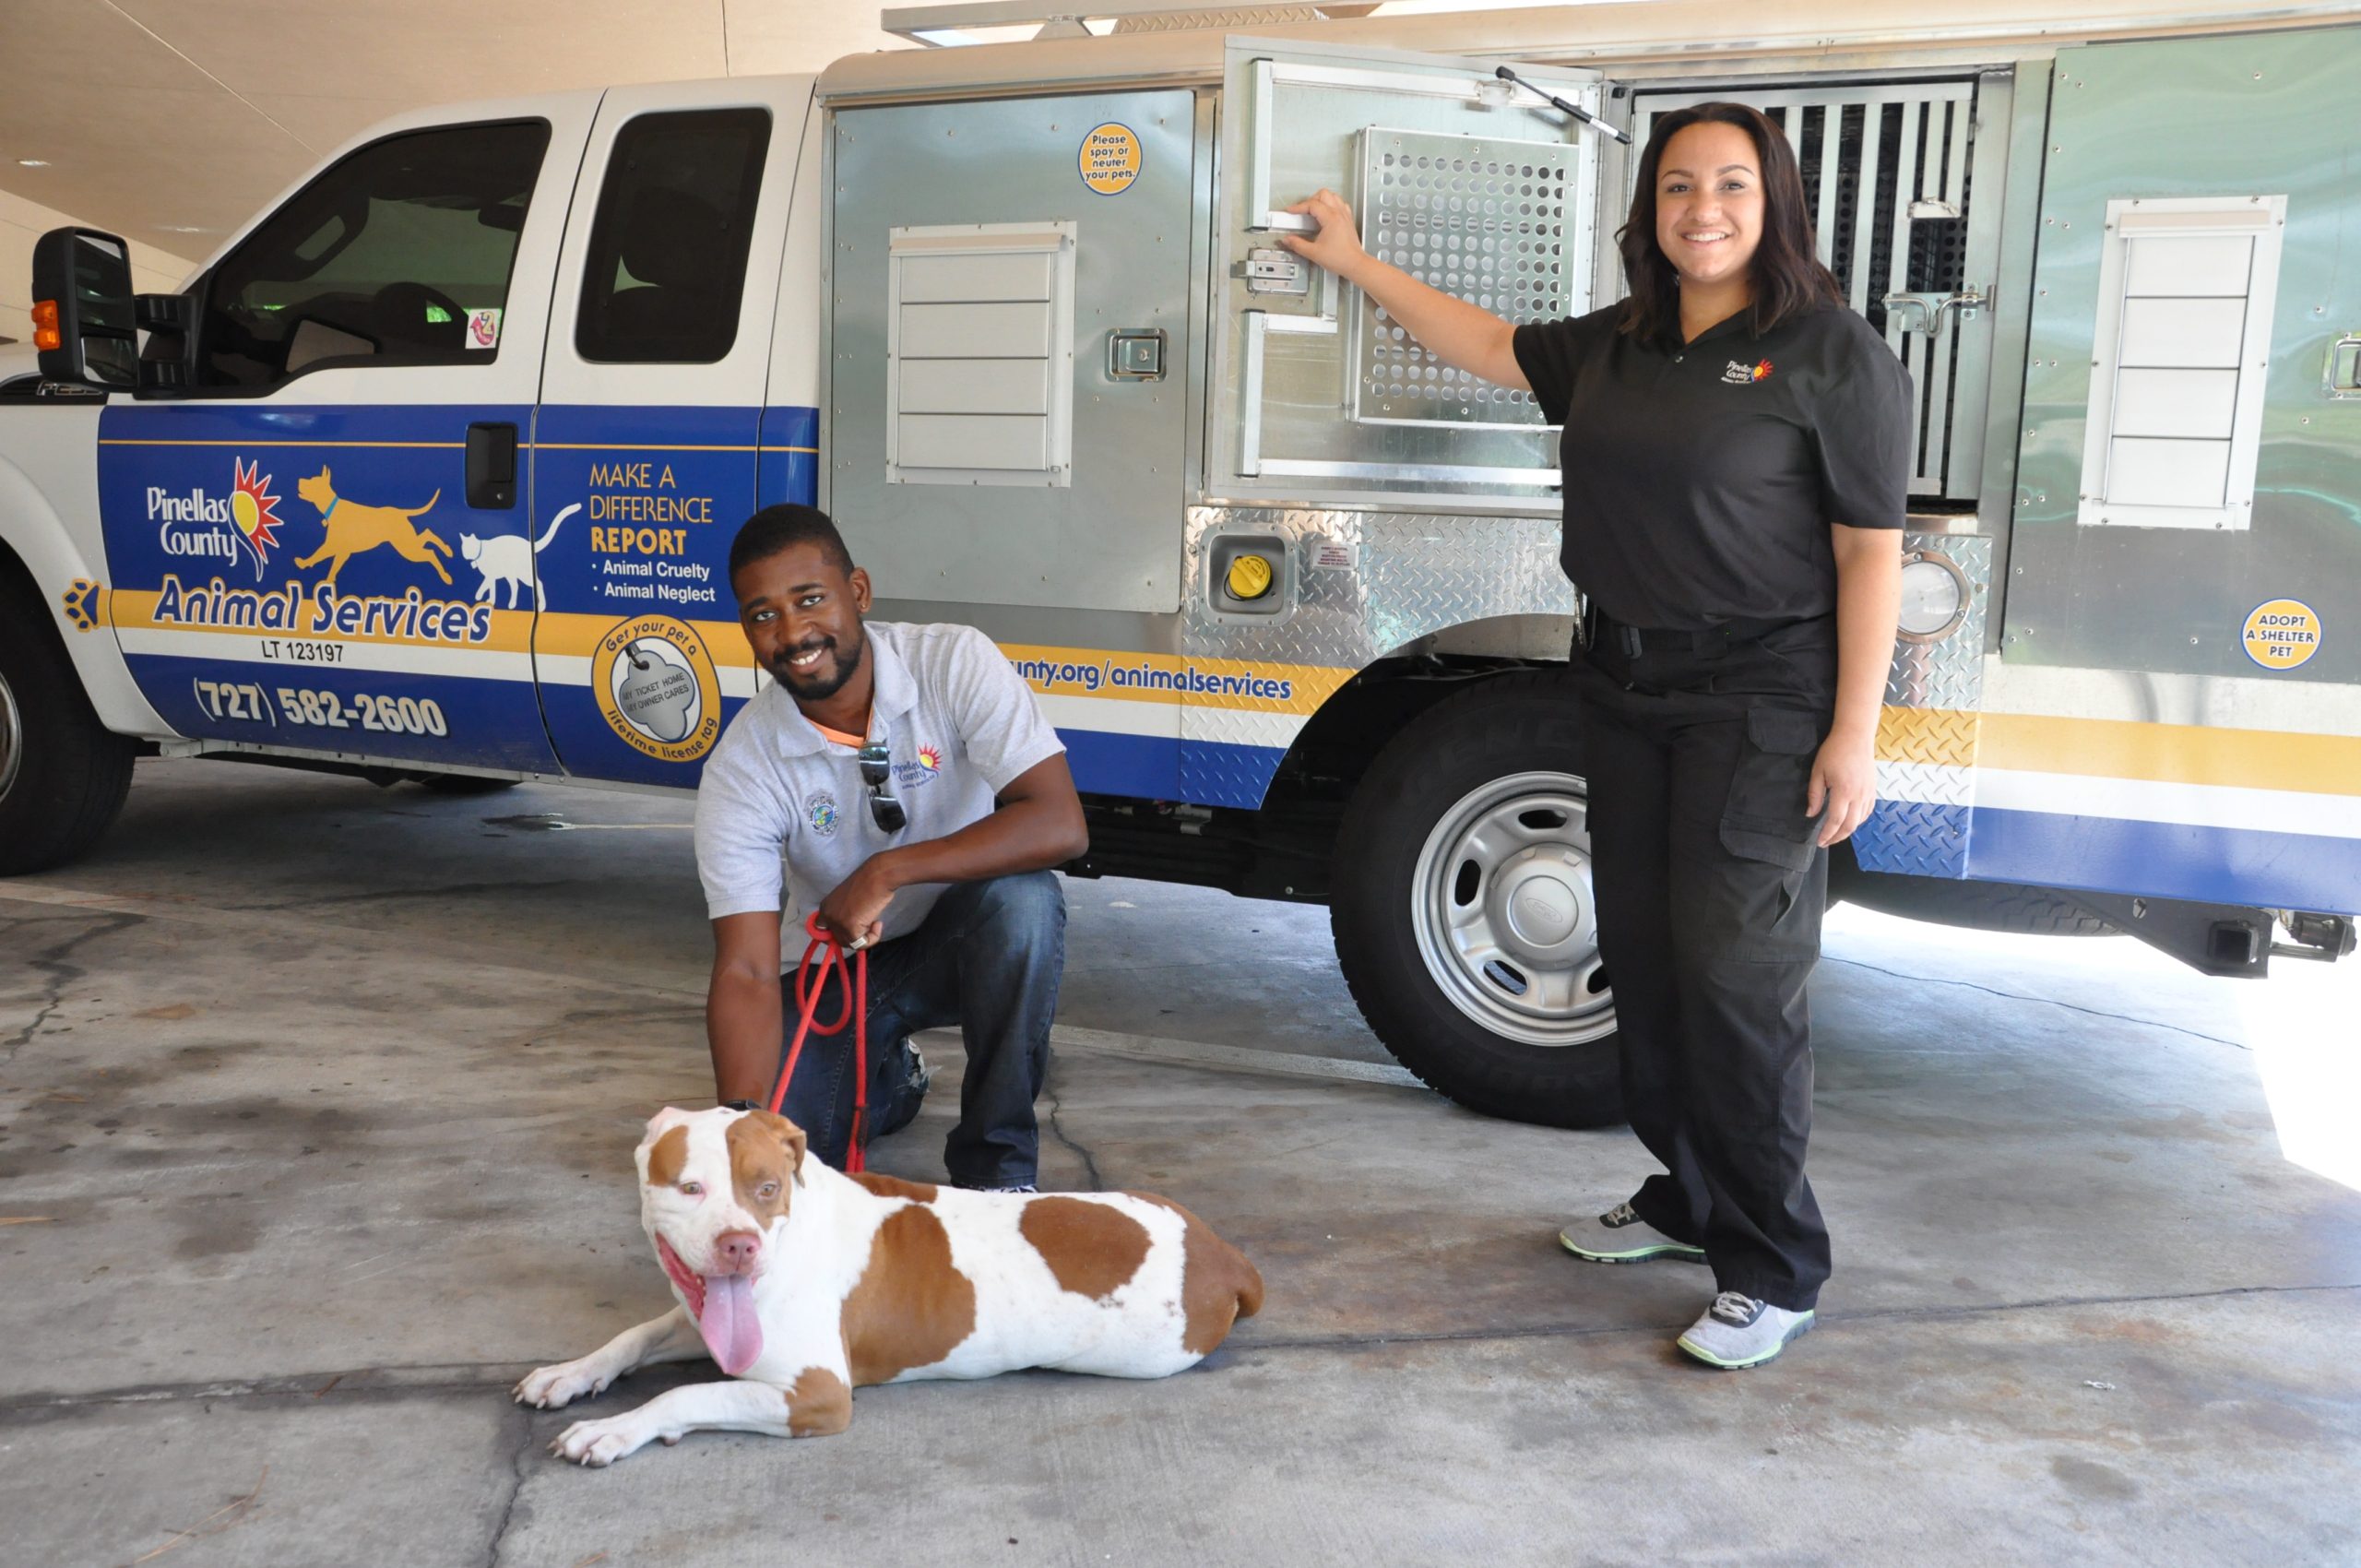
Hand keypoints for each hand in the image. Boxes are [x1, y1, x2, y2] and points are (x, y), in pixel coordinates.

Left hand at [815, 856, 896, 948]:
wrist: (878, 877)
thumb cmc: (868, 883)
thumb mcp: (848, 899)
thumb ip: (844, 912)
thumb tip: (850, 928)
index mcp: (825, 907)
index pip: (821, 929)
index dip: (834, 935)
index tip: (849, 934)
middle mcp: (828, 915)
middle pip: (837, 940)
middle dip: (852, 937)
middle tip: (867, 926)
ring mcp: (838, 923)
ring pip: (849, 944)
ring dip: (865, 937)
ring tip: (874, 922)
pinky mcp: (850, 929)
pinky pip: (861, 944)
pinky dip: (873, 938)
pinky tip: (878, 923)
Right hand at [1276, 189, 1368, 278]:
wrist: (1355, 264)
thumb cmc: (1341, 259)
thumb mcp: (1313, 252)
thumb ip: (1297, 244)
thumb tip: (1288, 239)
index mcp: (1331, 218)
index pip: (1311, 204)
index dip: (1298, 207)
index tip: (1291, 211)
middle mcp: (1339, 214)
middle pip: (1323, 194)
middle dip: (1310, 200)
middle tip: (1303, 210)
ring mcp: (1345, 216)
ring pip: (1333, 196)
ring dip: (1322, 200)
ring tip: (1313, 210)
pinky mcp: (1348, 221)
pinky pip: (1341, 204)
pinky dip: (1332, 205)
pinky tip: (1327, 214)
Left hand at [1808, 728, 1877, 847]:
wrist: (1855, 736)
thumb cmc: (1834, 751)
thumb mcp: (1818, 771)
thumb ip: (1815, 795)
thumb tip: (1811, 814)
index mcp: (1844, 791)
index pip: (1836, 821)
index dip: (1827, 834)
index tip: (1820, 841)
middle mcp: (1859, 795)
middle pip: (1850, 825)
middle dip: (1837, 837)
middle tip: (1826, 842)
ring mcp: (1868, 793)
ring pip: (1860, 820)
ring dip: (1848, 830)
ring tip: (1835, 834)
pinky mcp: (1873, 789)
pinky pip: (1868, 811)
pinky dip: (1859, 820)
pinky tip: (1850, 821)